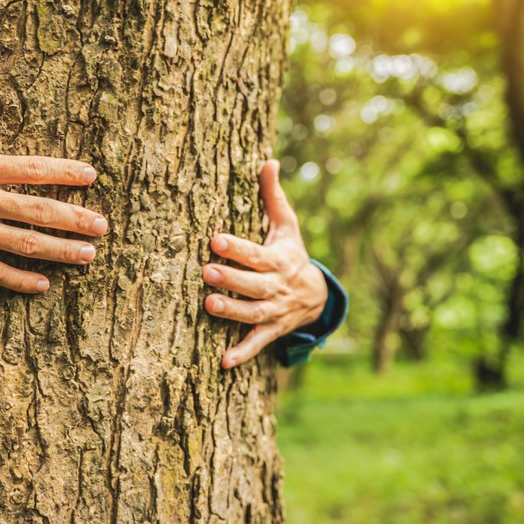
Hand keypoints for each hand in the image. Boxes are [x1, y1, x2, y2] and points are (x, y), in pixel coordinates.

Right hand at [0, 55, 107, 292]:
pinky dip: (17, 280)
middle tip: (102, 227)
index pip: (32, 170)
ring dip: (58, 251)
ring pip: (22, 244)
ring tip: (87, 256)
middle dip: (74, 220)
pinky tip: (42, 286)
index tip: (91, 176)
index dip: (65, 173)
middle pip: (37, 212)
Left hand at [203, 160, 327, 368]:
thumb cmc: (291, 253)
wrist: (317, 296)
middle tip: (206, 271)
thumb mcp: (287, 226)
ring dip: (233, 311)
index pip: (256, 253)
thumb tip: (268, 160)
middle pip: (254, 284)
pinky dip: (243, 353)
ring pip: (254, 313)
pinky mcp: (272, 330)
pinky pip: (258, 343)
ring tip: (209, 305)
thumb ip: (273, 196)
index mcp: (278, 259)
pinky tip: (224, 362)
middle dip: (231, 278)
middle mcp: (277, 286)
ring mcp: (275, 311)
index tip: (215, 239)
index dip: (237, 247)